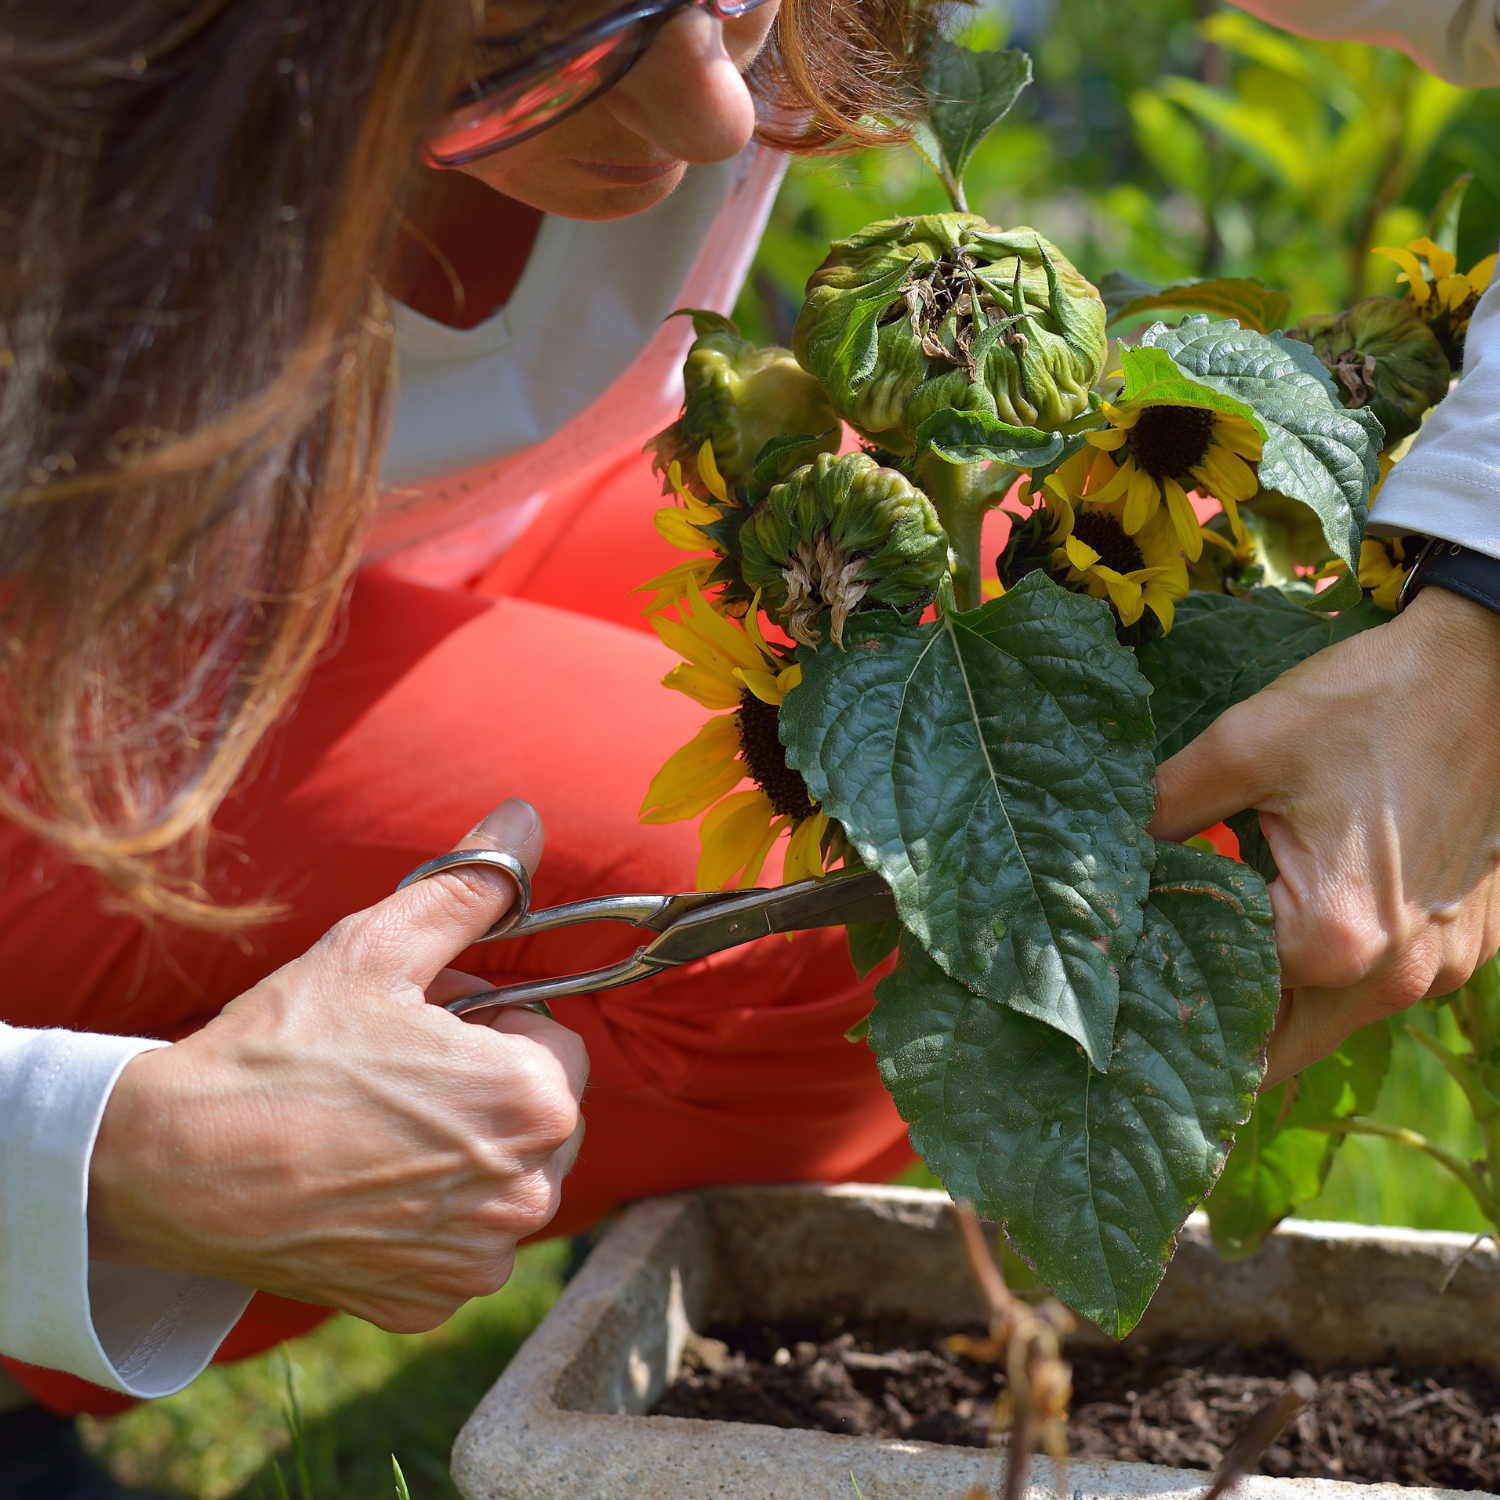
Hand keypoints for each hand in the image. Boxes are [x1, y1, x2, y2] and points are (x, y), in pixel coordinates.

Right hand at [87, 800, 587, 1333]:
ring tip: (379, 1128)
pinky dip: (427, 1218)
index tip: (430, 1030)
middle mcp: (527, 1192)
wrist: (180, 1164)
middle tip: (400, 1076)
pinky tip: (365, 1187)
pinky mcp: (431, 1302)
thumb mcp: (379, 947)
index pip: (556, 1045)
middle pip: (539, 1116)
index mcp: (534, 1100)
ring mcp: (478, 1259)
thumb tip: (523, 820)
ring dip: (464, 1153)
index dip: (494, 1027)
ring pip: (504, 1181)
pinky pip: (459, 1245)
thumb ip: (471, 886)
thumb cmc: (286, 1050)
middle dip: (487, 1088)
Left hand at [1150, 587, 1499, 1087]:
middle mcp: (1396, 973)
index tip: (1132, 959)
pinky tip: (1302, 921)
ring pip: (1337, 1020)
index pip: (1221, 990)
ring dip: (1281, 1002)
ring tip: (1221, 959)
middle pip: (1282, 1044)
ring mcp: (1444, 964)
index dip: (1168, 969)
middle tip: (1160, 1004)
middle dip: (1220, 1031)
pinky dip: (1341, 971)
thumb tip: (1105, 852)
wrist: (1493, 668)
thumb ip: (1166, 807)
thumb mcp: (1245, 744)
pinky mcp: (1471, 942)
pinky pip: (1389, 981)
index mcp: (1332, 938)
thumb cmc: (1371, 702)